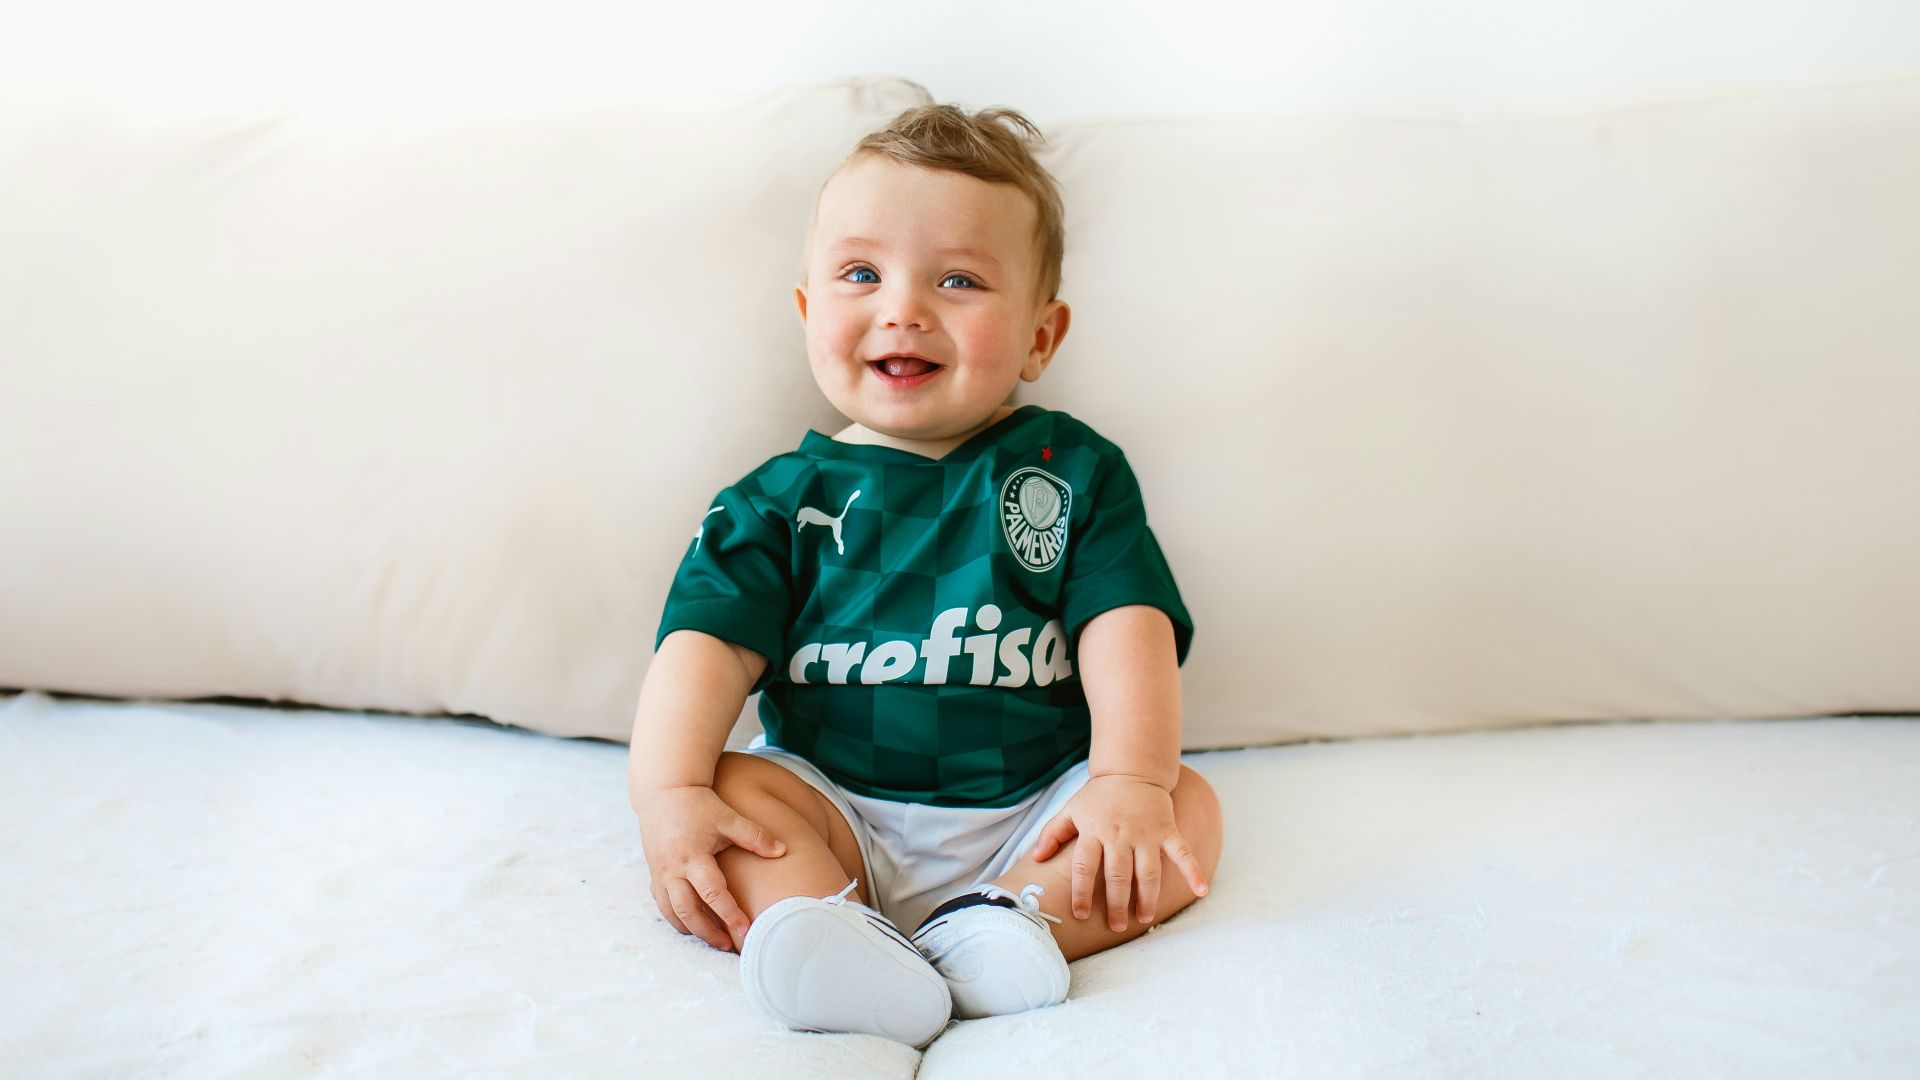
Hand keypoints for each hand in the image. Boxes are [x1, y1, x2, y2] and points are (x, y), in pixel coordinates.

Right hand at [635, 785, 786, 952]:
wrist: (664, 792)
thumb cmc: (700, 805)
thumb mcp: (729, 818)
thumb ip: (755, 836)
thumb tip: (782, 851)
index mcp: (693, 856)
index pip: (712, 892)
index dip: (730, 914)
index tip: (746, 930)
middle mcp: (673, 869)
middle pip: (688, 911)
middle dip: (708, 932)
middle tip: (730, 945)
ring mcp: (660, 873)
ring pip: (672, 913)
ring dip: (692, 930)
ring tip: (714, 940)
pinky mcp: (654, 875)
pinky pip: (662, 905)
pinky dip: (677, 920)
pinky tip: (693, 926)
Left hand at [1029, 774, 1209, 932]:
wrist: (1132, 770)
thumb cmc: (1099, 796)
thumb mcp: (1072, 809)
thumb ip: (1053, 833)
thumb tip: (1035, 858)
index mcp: (1094, 831)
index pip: (1085, 868)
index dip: (1081, 893)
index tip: (1080, 915)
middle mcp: (1119, 835)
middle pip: (1117, 876)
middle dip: (1116, 904)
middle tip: (1117, 926)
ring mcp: (1146, 833)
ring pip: (1147, 872)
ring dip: (1146, 898)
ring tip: (1143, 919)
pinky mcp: (1167, 830)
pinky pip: (1182, 853)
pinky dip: (1193, 871)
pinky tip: (1201, 891)